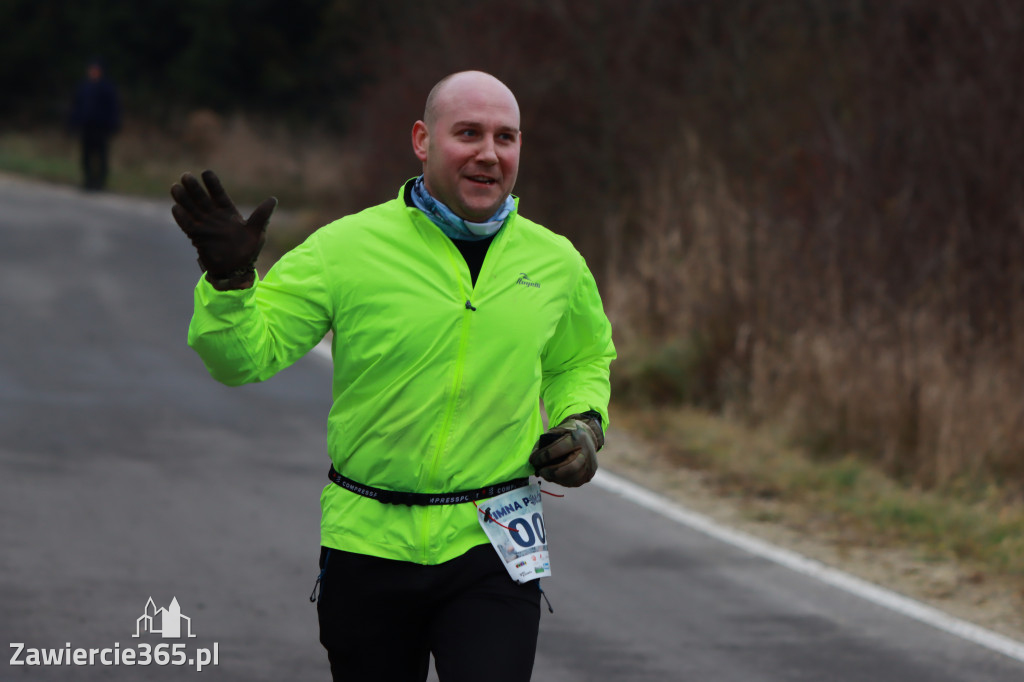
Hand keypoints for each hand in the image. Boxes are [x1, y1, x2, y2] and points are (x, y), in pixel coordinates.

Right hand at [170, 170, 276, 289]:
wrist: (236, 270)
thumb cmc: (248, 251)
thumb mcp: (257, 232)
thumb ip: (261, 215)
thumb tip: (273, 199)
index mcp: (229, 213)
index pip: (219, 195)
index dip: (212, 184)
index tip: (205, 172)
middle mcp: (215, 217)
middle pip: (202, 199)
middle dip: (194, 188)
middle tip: (185, 176)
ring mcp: (205, 226)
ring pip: (192, 209)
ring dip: (184, 199)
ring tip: (175, 187)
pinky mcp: (198, 237)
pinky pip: (187, 225)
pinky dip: (181, 217)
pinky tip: (175, 208)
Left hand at [528, 413, 603, 486]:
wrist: (588, 437)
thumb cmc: (569, 434)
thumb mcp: (557, 431)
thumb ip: (545, 443)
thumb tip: (534, 458)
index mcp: (577, 438)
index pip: (558, 449)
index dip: (543, 456)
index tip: (533, 460)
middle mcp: (586, 452)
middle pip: (569, 467)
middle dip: (551, 472)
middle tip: (540, 471)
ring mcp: (590, 465)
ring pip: (572, 478)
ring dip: (555, 478)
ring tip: (546, 474)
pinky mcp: (589, 475)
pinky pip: (574, 482)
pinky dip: (562, 481)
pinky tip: (555, 477)